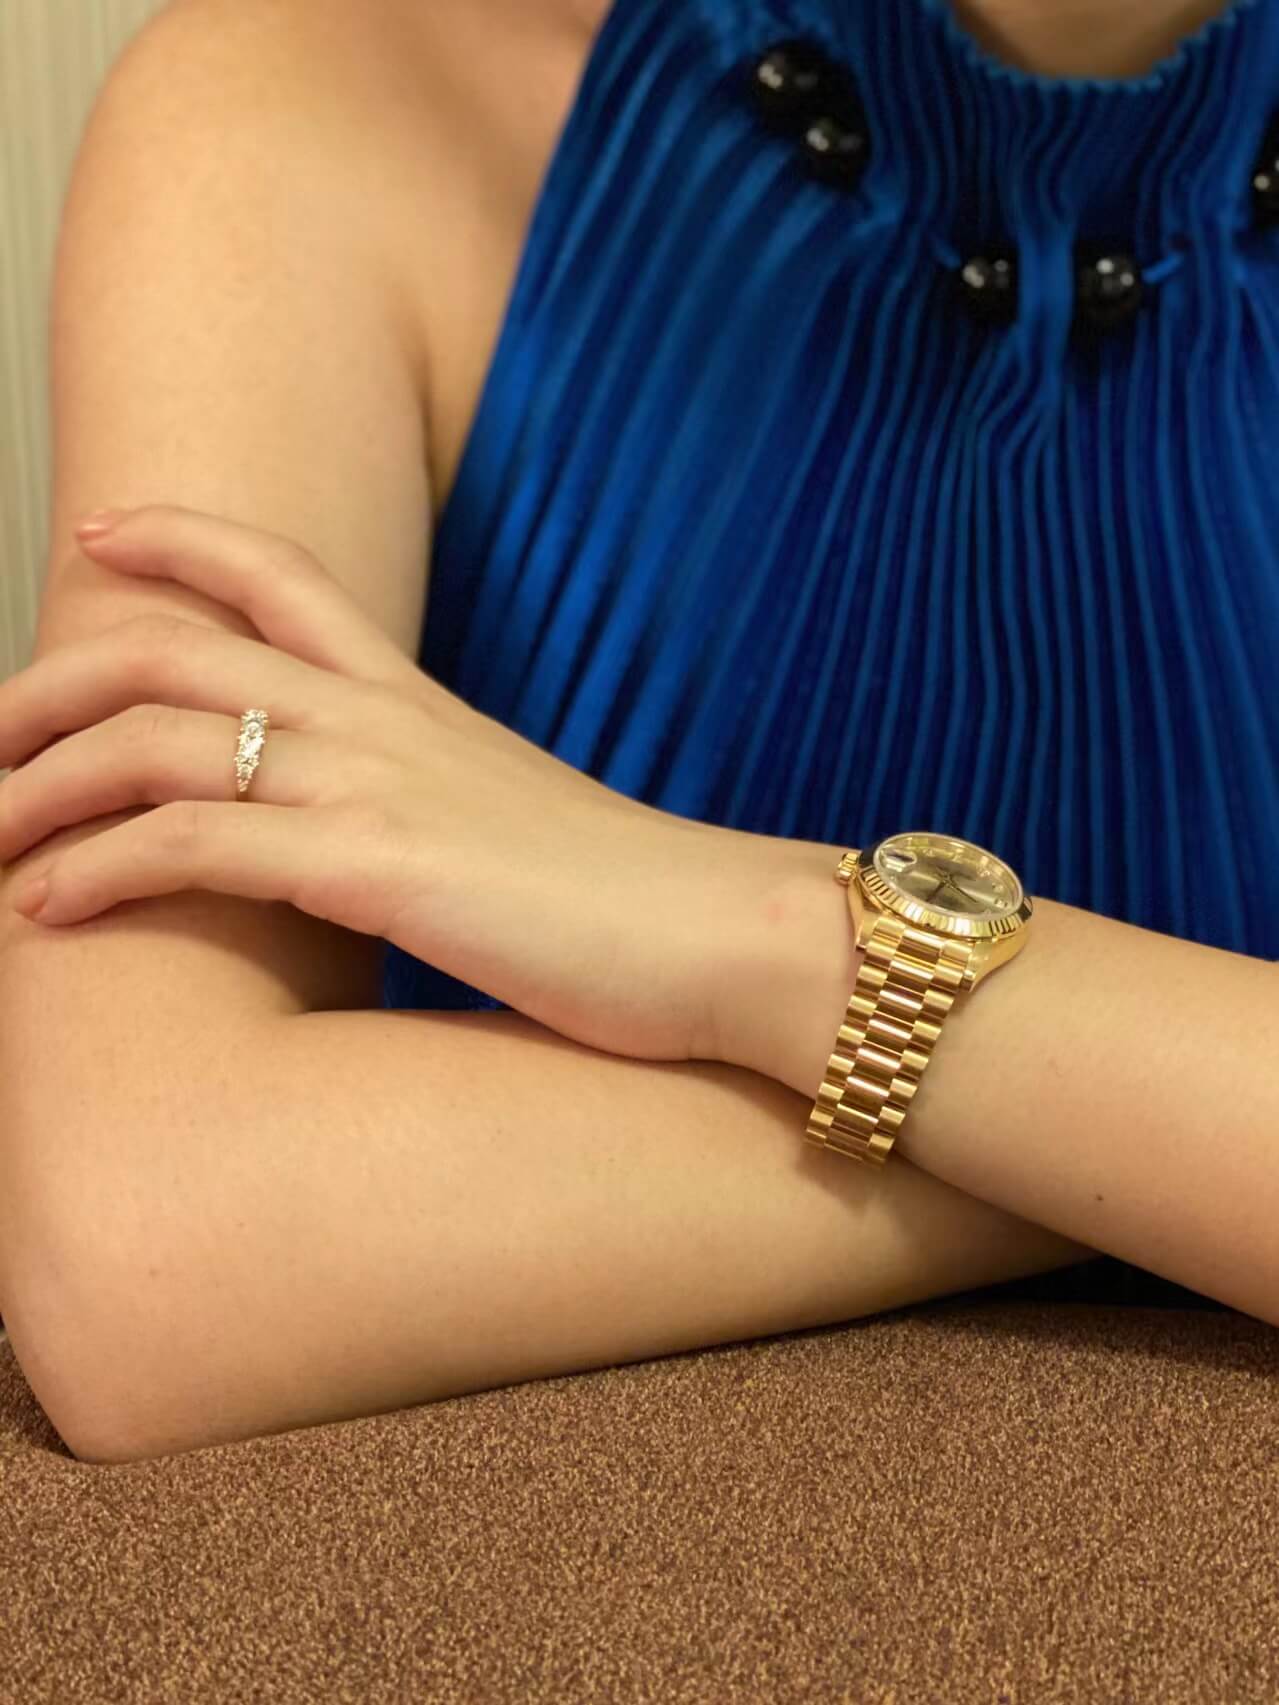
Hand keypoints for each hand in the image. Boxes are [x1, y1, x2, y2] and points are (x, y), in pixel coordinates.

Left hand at [0, 504, 815, 1065]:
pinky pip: (194, 844)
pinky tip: (48, 908)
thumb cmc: (630, 896)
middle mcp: (382, 719)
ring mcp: (375, 784)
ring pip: (153, 743)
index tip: (102, 530)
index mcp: (417, 700)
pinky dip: (100, 869)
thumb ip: (435, 806)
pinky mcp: (376, 866)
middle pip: (169, 652)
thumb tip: (380, 841)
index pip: (280, 576)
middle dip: (49, 685)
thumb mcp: (515, 823)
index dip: (177, 540)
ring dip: (40, 789)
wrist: (722, 932)